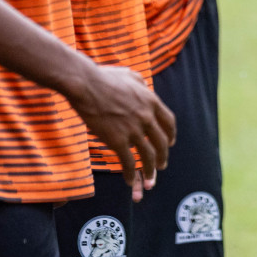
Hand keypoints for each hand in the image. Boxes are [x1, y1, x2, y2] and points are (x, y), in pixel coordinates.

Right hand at [69, 63, 176, 201]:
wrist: (86, 84)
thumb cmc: (103, 77)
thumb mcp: (129, 75)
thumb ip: (141, 83)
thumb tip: (145, 87)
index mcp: (151, 101)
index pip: (168, 121)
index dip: (170, 134)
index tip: (170, 142)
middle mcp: (146, 117)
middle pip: (161, 142)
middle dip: (163, 156)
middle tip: (162, 165)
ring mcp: (133, 130)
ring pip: (148, 156)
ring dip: (150, 170)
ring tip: (150, 180)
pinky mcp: (118, 141)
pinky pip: (128, 162)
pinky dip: (131, 174)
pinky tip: (130, 181)